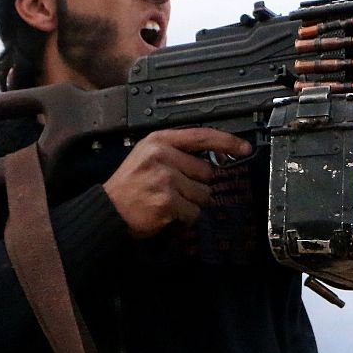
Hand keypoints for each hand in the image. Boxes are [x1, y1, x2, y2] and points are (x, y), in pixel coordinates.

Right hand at [102, 127, 251, 237]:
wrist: (108, 209)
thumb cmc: (129, 185)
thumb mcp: (147, 155)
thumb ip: (176, 152)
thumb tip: (211, 158)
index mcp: (159, 141)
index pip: (201, 135)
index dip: (226, 142)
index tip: (244, 147)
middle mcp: (163, 156)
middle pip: (207, 171)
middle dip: (197, 184)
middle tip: (174, 189)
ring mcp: (166, 178)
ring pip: (204, 193)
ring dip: (191, 202)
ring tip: (168, 200)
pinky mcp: (168, 200)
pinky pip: (194, 211)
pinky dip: (185, 217)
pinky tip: (167, 212)